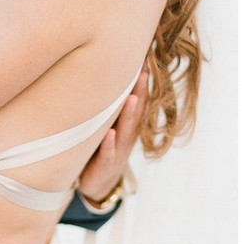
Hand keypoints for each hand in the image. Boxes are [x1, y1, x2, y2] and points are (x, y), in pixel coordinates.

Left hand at [78, 57, 146, 203]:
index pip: (137, 99)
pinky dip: (110, 144)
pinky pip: (109, 153)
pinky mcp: (106, 164)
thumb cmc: (101, 150)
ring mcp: (119, 149)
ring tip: (131, 98)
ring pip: (126, 130)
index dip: (141, 82)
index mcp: (127, 124)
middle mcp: (127, 135)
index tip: (144, 59)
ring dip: (129, 114)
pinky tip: (111, 134)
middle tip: (144, 70)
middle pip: (136, 110)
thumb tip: (98, 79)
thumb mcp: (105, 127)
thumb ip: (107, 108)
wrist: (98, 184)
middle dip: (140, 91)